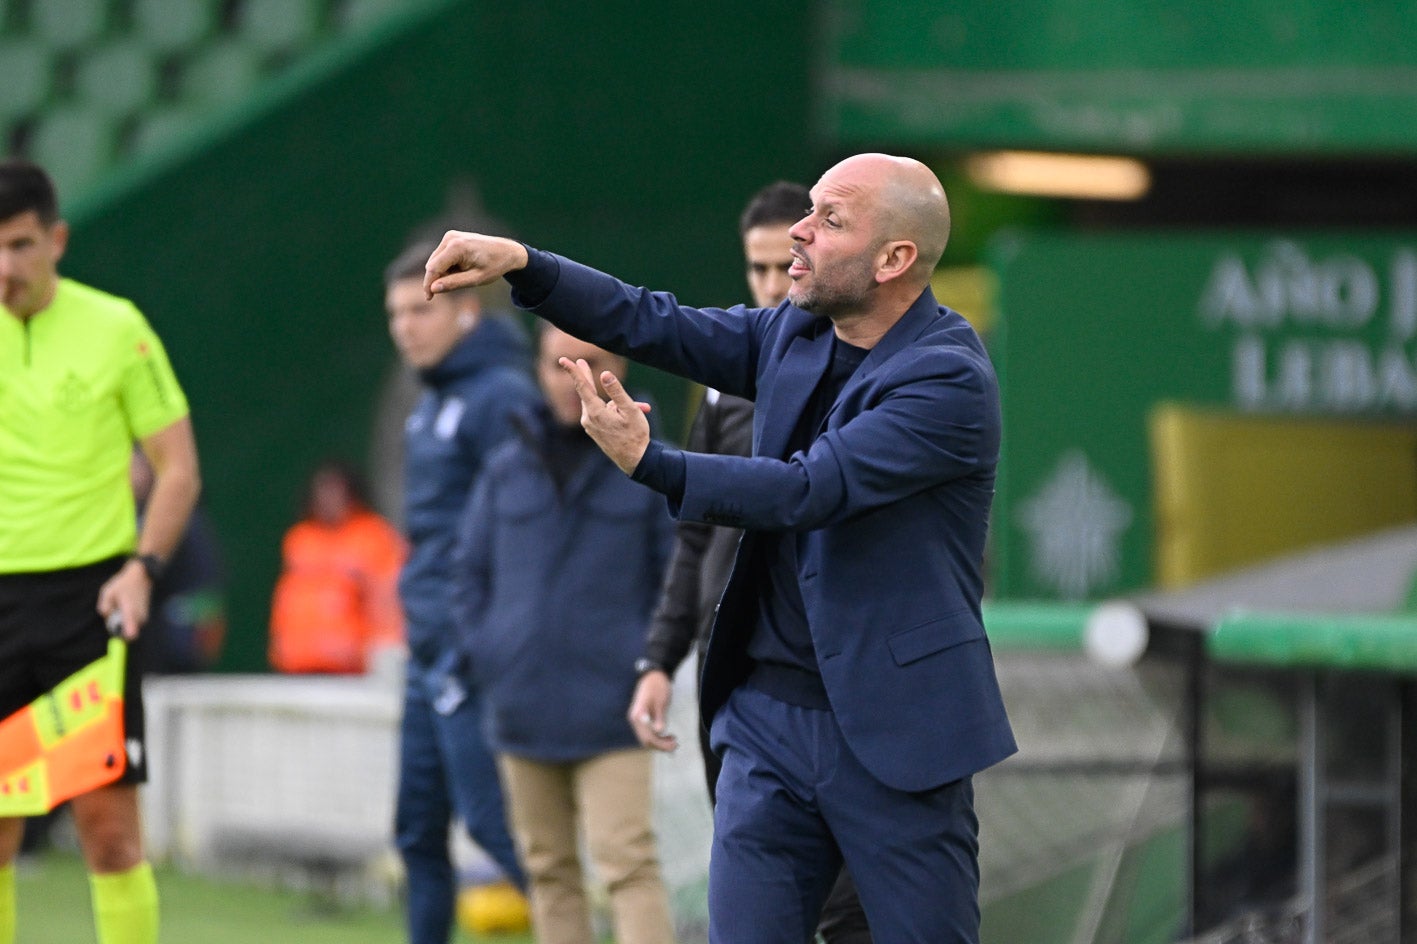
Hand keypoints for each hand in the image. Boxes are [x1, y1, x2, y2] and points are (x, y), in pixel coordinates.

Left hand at [96, 559, 151, 640]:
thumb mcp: (108, 591)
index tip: (114, 629)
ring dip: (123, 622)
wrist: (141, 576)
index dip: (121, 637)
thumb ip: (104, 606)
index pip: (131, 634)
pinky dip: (128, 618)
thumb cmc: (123, 584)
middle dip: (118, 627)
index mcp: (130, 612)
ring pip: (131, 628)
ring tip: (120, 607)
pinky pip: (134, 623)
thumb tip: (106, 615)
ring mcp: (144, 616)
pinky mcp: (144, 615)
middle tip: (114, 613)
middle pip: (128, 633)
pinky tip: (125, 607)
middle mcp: (139, 617)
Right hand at [423, 232, 528, 297]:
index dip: (428, 284)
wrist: (507, 251)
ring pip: (436, 261)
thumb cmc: (494, 265)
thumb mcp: (476, 279)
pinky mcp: (451, 238)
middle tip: (459, 284)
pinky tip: (463, 268)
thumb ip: (454, 283)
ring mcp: (450, 236)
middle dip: (439, 278)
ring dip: (444, 273)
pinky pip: (441, 257)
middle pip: (432, 264)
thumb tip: (433, 288)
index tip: (429, 298)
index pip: (433, 268)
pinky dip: (447, 267)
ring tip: (464, 274)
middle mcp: (450, 238)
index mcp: (457, 247)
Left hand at [559, 357, 651, 473]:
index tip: (563, 360)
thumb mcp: (630, 410)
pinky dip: (615, 411)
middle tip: (580, 361)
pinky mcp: (594, 431)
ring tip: (641, 408)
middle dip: (585, 377)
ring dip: (617, 403)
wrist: (635, 461)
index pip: (582, 386)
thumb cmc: (635, 435)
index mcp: (595, 412)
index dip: (574, 371)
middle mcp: (588, 419)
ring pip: (600, 405)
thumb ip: (617, 391)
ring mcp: (590, 426)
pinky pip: (602, 414)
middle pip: (586, 393)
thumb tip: (604, 374)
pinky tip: (631, 416)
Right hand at [628, 670, 677, 751]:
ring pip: (647, 738)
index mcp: (638, 715)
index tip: (674, 744)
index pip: (648, 737)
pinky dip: (657, 736)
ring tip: (673, 741)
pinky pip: (648, 732)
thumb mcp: (661, 701)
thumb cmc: (658, 686)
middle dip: (660, 745)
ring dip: (659, 742)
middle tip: (675, 745)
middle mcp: (635, 719)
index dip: (661, 744)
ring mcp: (637, 719)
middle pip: (646, 740)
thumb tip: (659, 731)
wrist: (654, 675)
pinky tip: (667, 735)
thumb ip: (659, 717)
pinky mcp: (642, 719)